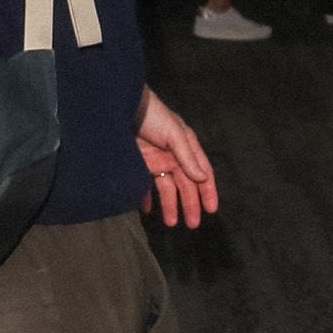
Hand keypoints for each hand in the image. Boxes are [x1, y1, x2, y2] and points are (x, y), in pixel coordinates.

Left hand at [137, 88, 216, 228]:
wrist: (121, 107)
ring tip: (171, 223)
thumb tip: (202, 178)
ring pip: (166, 188)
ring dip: (170, 205)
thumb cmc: (153, 116)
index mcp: (186, 147)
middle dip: (189, 204)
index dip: (208, 191)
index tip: (211, 210)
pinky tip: (148, 210)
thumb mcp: (174, 133)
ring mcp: (155, 161)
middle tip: (193, 225)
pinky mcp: (139, 164)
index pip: (202, 173)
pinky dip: (146, 198)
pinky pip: (144, 185)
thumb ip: (187, 156)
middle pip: (185, 184)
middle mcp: (173, 156)